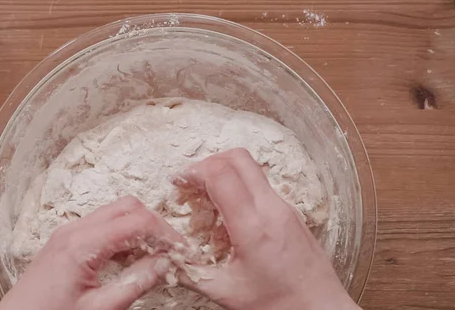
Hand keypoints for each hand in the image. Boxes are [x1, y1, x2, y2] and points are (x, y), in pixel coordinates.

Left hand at [0, 196, 182, 309]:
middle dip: (154, 224)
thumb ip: (135, 283)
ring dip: (138, 227)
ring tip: (154, 255)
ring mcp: (68, 232)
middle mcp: (74, 229)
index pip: (137, 221)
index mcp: (82, 244)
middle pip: (127, 206)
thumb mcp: (99, 308)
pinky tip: (130, 256)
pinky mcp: (65, 239)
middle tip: (170, 249)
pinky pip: (101, 223)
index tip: (181, 250)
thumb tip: (164, 263)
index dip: (165, 234)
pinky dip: (122, 233)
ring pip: (115, 212)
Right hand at [175, 148, 359, 309]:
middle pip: (238, 158)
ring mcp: (285, 207)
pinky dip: (241, 184)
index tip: (179, 182)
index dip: (194, 171)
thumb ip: (188, 272)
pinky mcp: (292, 211)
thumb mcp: (225, 292)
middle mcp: (272, 209)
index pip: (221, 174)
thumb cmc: (278, 305)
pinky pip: (262, 183)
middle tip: (192, 182)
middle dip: (208, 162)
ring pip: (252, 167)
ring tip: (208, 195)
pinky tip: (231, 210)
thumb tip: (162, 256)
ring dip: (225, 171)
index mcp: (253, 227)